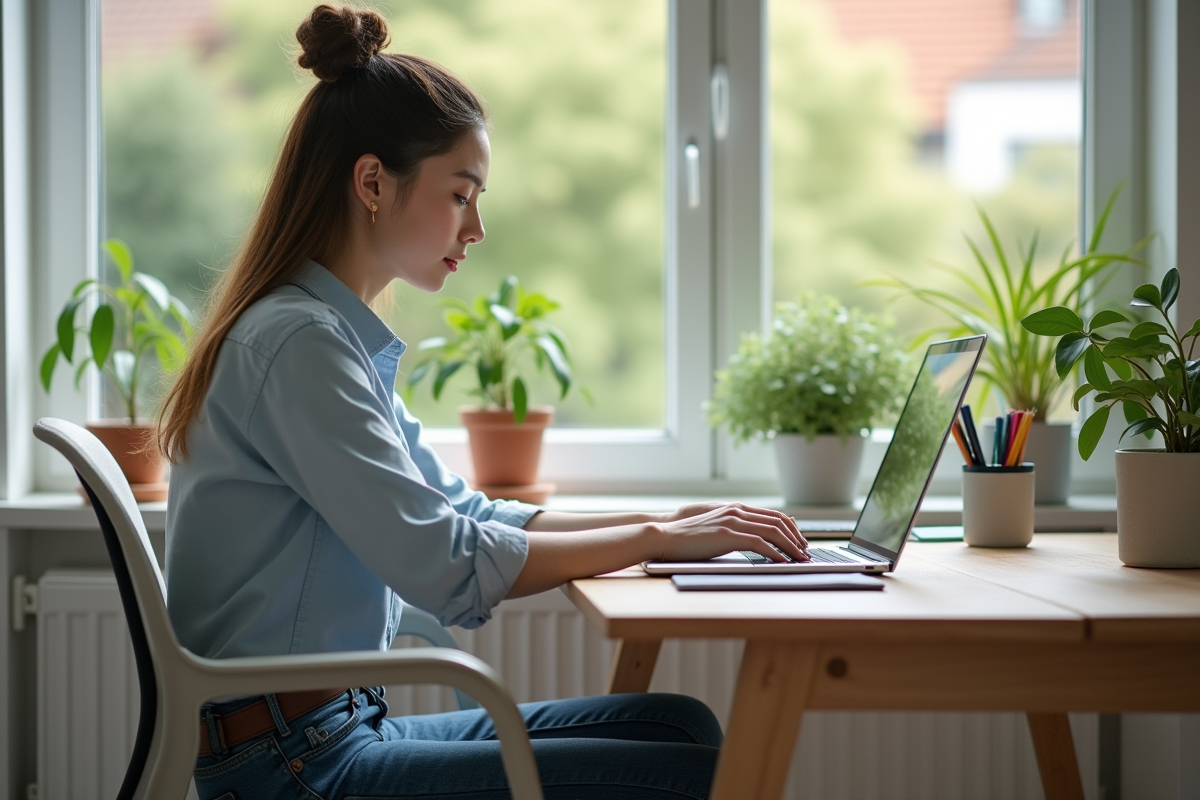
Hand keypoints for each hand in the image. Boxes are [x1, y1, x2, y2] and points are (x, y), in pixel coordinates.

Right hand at [656, 502, 808, 562]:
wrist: (666, 537)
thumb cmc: (689, 538)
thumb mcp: (716, 529)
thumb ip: (736, 529)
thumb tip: (756, 540)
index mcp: (736, 508)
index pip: (774, 515)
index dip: (791, 529)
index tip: (800, 543)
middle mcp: (738, 511)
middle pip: (778, 522)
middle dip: (796, 538)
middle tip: (806, 552)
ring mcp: (733, 521)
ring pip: (773, 531)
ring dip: (791, 547)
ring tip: (800, 559)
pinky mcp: (728, 535)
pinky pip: (760, 543)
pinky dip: (776, 553)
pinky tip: (782, 562)